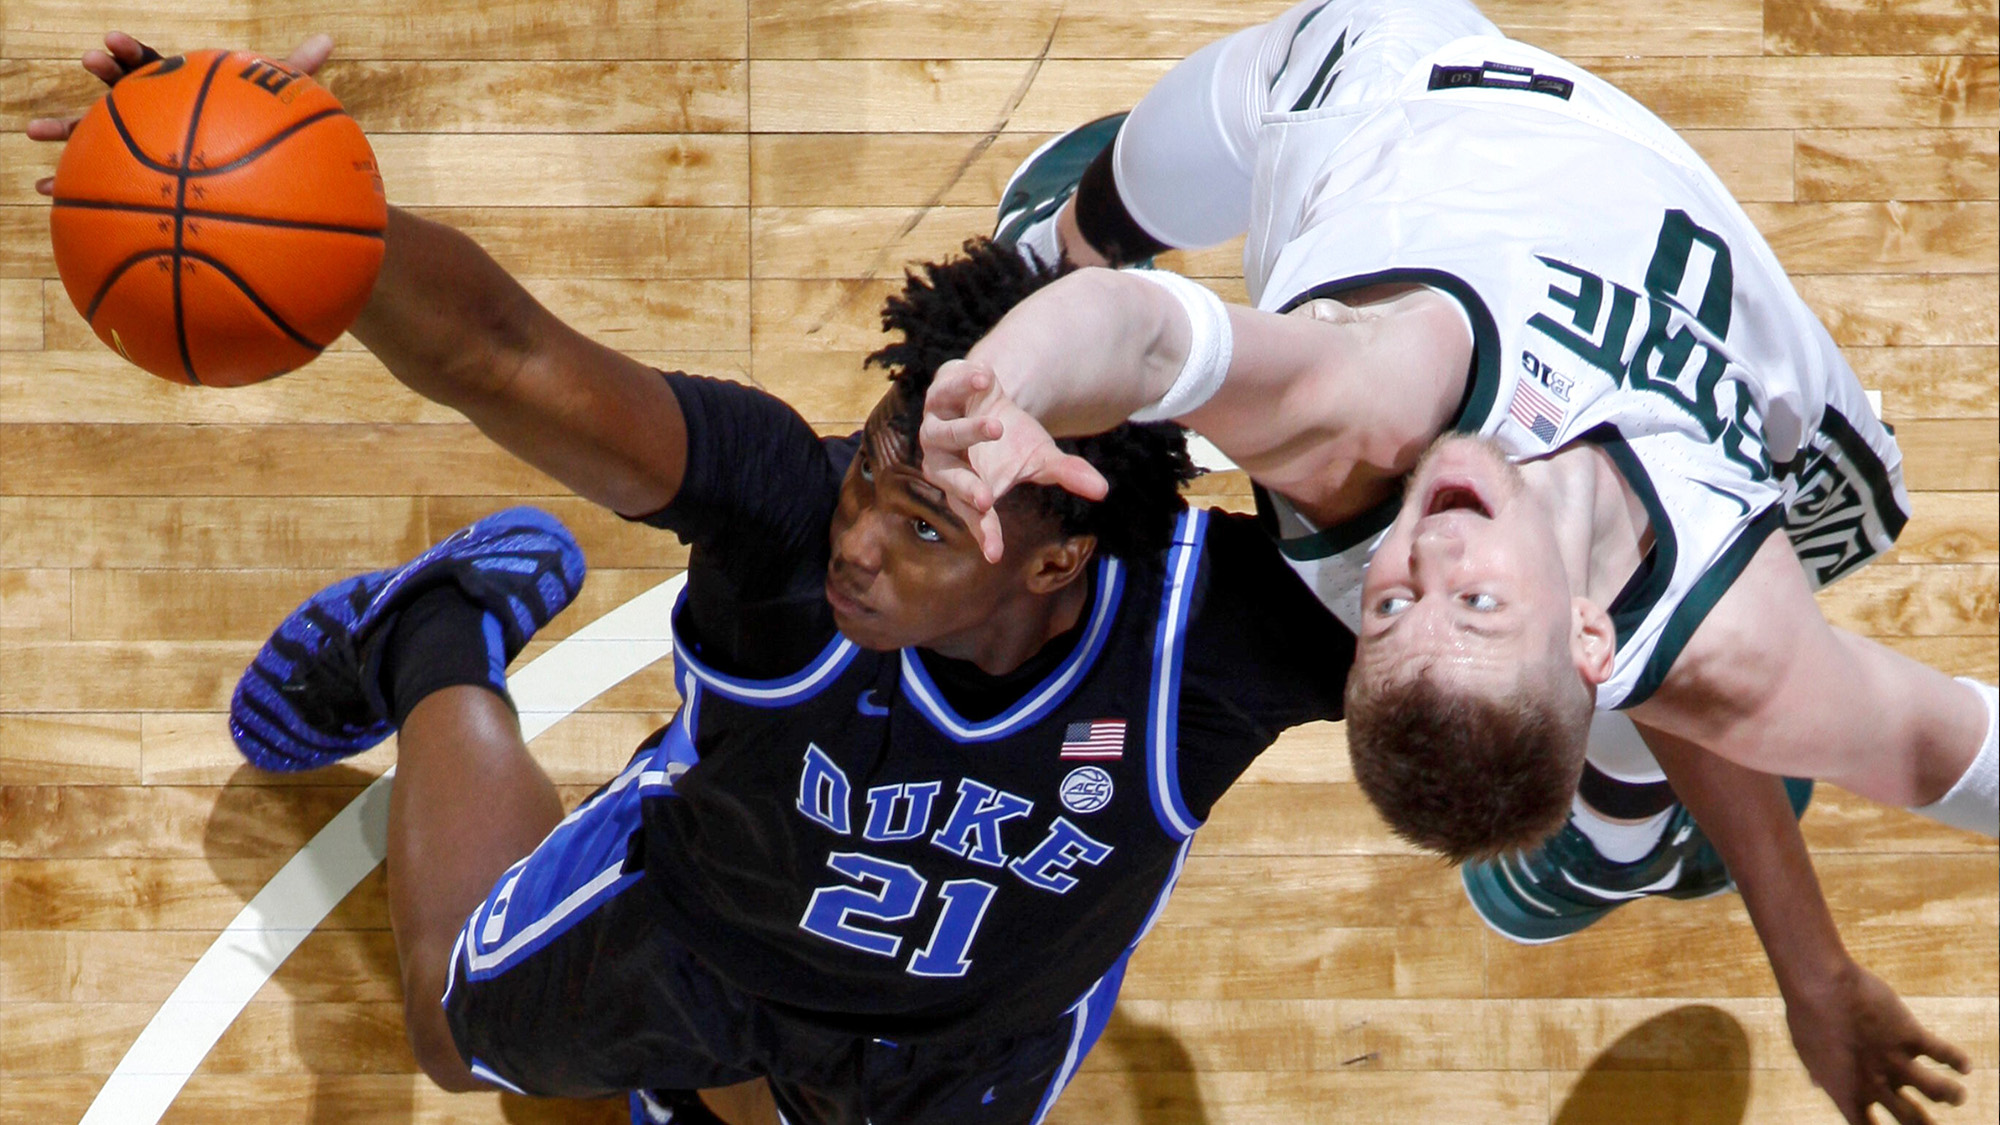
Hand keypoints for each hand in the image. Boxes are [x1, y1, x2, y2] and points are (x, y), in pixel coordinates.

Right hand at [27, 31, 335, 194]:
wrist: (244, 174)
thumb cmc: (255, 133)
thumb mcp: (275, 103)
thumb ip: (295, 73)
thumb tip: (329, 38)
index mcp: (175, 90)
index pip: (149, 64)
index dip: (129, 53)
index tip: (112, 42)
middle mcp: (150, 111)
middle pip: (118, 89)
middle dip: (102, 76)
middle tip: (89, 60)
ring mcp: (133, 144)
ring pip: (92, 135)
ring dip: (63, 132)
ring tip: (33, 135)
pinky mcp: (128, 177)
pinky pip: (93, 183)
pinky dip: (69, 187)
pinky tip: (46, 194)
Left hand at [919, 358, 1107, 562]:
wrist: (988, 395)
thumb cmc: (1011, 438)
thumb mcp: (1041, 456)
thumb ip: (1066, 473)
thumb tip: (1103, 489)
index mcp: (971, 487)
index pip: (975, 516)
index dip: (985, 533)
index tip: (995, 554)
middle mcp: (945, 464)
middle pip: (950, 480)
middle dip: (965, 488)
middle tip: (984, 499)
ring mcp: (936, 431)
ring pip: (944, 436)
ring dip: (970, 432)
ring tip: (997, 427)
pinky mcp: (938, 399)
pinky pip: (946, 393)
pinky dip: (964, 386)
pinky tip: (987, 379)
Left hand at [1785, 962, 1970, 1124]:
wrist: (1820, 987)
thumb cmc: (1806, 1017)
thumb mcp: (1807, 1051)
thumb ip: (1820, 1073)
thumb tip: (1816, 1083)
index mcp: (1846, 1093)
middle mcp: (1875, 1085)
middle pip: (1910, 1119)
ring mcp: (1896, 1062)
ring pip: (1937, 1091)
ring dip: (1950, 1095)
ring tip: (1957, 1097)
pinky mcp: (1910, 1036)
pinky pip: (1942, 1053)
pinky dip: (1956, 1060)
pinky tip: (1964, 1065)